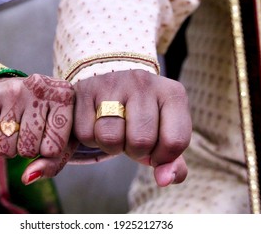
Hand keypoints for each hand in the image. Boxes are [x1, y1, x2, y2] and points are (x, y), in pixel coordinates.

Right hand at [0, 74, 74, 159]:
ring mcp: (13, 90)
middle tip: (29, 129)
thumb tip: (27, 178)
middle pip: (28, 149)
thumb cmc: (47, 120)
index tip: (49, 134)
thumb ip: (52, 164)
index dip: (48, 150)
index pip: (54, 149)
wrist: (19, 91)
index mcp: (65, 96)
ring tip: (15, 127)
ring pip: (6, 148)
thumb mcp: (61, 140)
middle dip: (27, 149)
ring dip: (9, 148)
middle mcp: (40, 87)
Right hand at [71, 69, 191, 186]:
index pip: (174, 141)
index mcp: (172, 94)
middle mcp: (144, 82)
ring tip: (115, 131)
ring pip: (109, 137)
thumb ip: (171, 161)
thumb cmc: (143, 115)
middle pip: (140, 141)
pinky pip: (86, 134)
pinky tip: (97, 123)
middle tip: (131, 138)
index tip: (155, 149)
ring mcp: (113, 83)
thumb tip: (164, 180)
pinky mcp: (86, 90)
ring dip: (111, 146)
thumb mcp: (163, 132)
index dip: (162, 157)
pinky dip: (91, 139)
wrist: (114, 80)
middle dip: (134, 151)